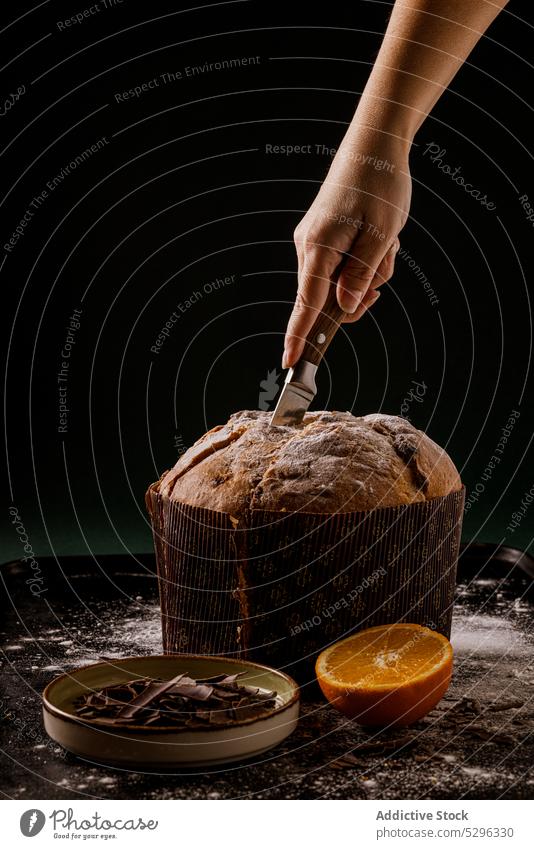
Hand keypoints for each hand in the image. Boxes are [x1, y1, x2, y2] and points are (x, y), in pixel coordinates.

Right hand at [283, 132, 411, 367]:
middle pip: (326, 299)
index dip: (299, 337)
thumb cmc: (379, 184)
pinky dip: (363, 262)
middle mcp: (308, 247)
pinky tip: (378, 241)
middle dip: (357, 297)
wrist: (374, 145)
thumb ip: (361, 276)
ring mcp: (314, 242)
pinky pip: (342, 267)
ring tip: (384, 244)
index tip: (290, 363)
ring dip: (366, 274)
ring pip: (339, 283)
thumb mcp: (381, 235)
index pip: (306, 304)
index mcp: (319, 248)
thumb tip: (345, 308)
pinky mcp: (323, 238)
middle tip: (380, 276)